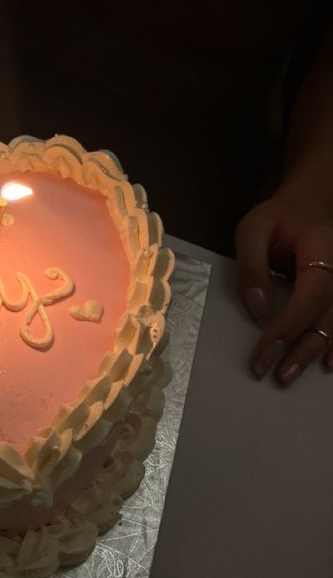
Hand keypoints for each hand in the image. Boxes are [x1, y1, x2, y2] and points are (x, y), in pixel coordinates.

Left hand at [236, 191, 332, 385]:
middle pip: (329, 317)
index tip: (264, 353)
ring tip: (290, 375)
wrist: (311, 202)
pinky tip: (327, 366)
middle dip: (303, 349)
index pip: (311, 296)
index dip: (289, 327)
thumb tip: (257, 309)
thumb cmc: (278, 217)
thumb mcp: (253, 229)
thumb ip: (252, 266)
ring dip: (316, 353)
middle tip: (277, 376)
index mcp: (322, 251)